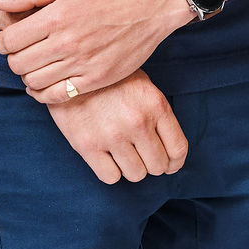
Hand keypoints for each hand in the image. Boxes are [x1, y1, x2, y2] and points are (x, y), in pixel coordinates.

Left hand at [0, 0, 191, 102]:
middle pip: (18, 64)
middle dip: (14, 59)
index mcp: (56, 17)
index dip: (3, 41)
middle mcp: (67, 43)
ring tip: (37, 66)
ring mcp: (82, 63)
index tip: (10, 40)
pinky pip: (57, 96)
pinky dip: (44, 94)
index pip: (8, 41)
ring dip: (28, 76)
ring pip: (34, 82)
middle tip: (24, 52)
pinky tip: (45, 84)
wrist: (151, 5)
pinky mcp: (96, 79)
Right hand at [47, 69, 188, 183]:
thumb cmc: (112, 80)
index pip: (178, 149)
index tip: (170, 165)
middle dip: (153, 164)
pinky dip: (112, 172)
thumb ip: (158, 115)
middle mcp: (138, 123)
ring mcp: (113, 136)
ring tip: (124, 154)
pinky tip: (108, 158)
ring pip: (135, 174)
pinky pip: (111, 177)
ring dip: (132, 168)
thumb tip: (169, 150)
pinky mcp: (88, 146)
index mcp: (156, 105)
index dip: (175, 163)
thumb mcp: (144, 87)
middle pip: (158, 166)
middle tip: (143, 156)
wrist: (70, 71)